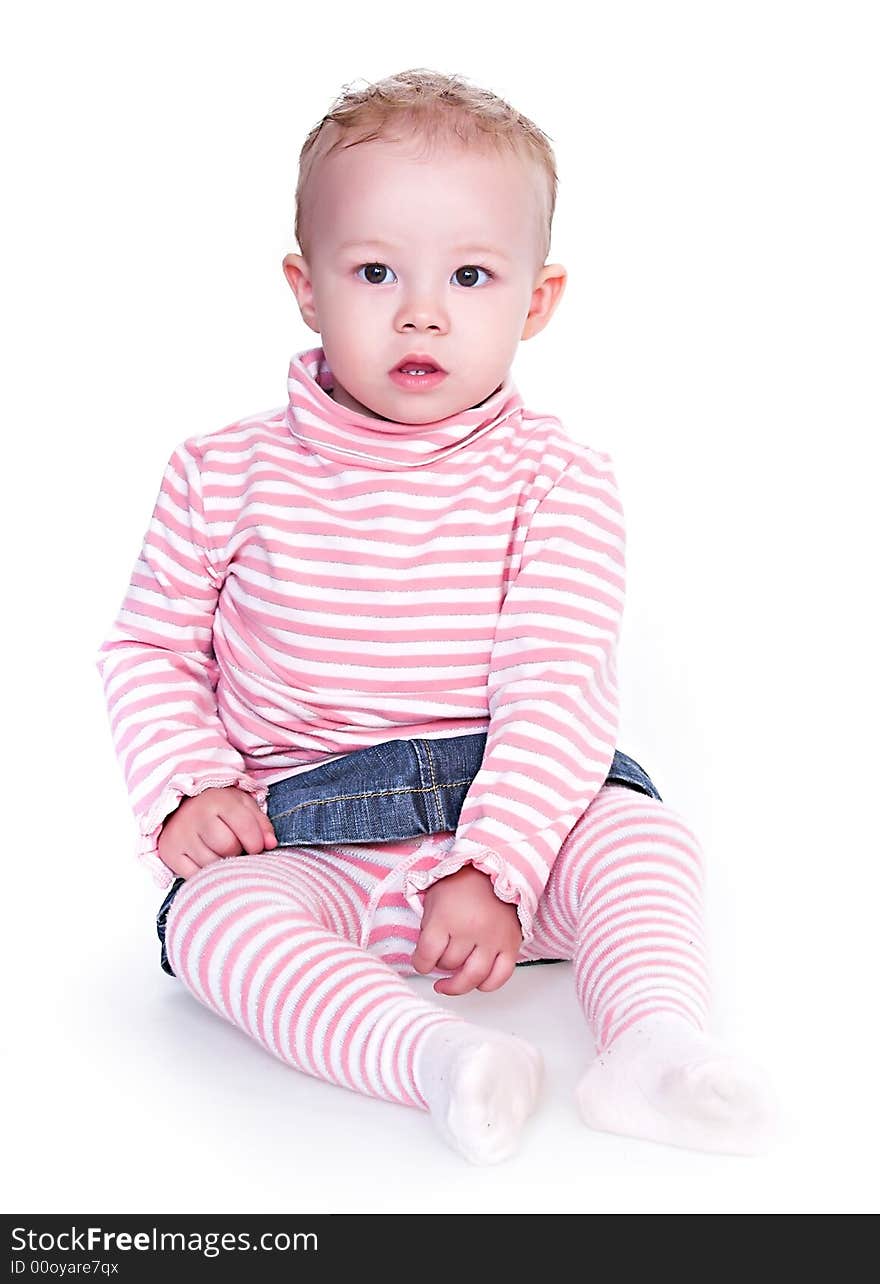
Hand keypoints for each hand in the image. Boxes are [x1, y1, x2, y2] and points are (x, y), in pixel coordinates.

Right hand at [157, 786, 277, 878]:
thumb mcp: (243, 807)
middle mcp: (195, 816)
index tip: (256, 847)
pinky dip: (204, 873)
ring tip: (219, 852)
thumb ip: (261, 824)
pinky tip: (205, 860)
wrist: (181, 806)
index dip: (256, 842)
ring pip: (211, 864)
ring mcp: (180, 835)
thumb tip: (271, 844)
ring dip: (221, 864)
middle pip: (228, 847)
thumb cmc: (219, 808)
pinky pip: (193, 875)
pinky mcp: (169, 852)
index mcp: (218, 800)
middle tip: (234, 848)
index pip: (245, 827)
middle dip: (237, 851)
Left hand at [411, 864, 522, 995]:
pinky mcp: (511, 945)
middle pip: (449, 964)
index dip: (419, 963)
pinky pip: (500, 976)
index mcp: (447, 917)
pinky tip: (477, 982)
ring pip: (473, 976)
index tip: (420, 962)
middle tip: (437, 961)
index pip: (427, 954)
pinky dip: (487, 985)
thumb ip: (428, 928)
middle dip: (439, 966)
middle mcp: (470, 930)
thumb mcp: (434, 899)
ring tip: (450, 984)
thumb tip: (426, 958)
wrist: (494, 870)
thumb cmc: (461, 885)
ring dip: (458, 984)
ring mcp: (492, 939)